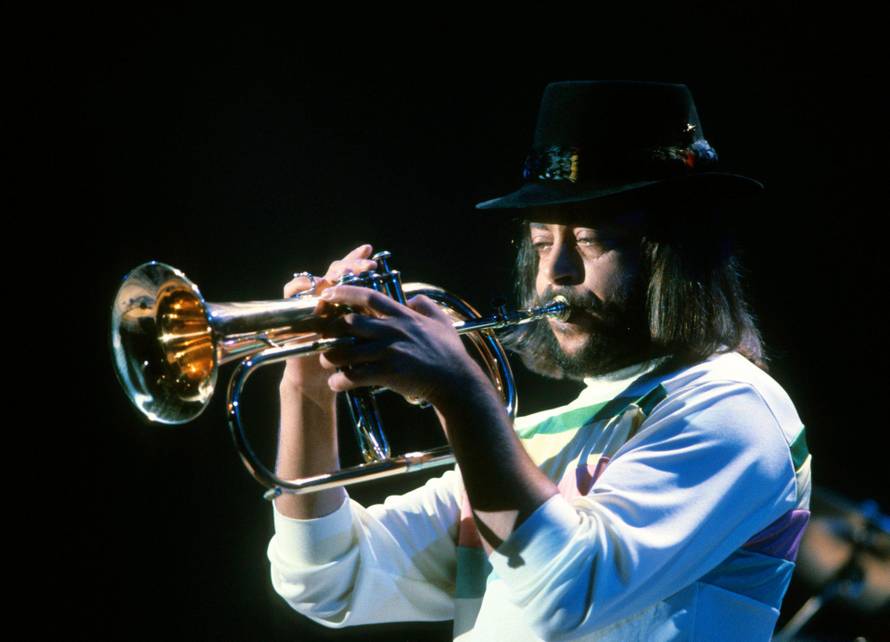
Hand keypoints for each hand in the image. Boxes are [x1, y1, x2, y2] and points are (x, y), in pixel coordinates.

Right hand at [281, 243, 378, 398]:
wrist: (319, 383)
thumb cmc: (346, 362)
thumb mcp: (367, 341)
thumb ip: (381, 322)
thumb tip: (410, 304)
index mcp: (347, 303)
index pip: (354, 275)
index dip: (360, 261)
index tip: (372, 255)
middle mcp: (329, 299)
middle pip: (337, 272)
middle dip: (351, 265)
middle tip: (366, 264)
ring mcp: (311, 304)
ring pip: (318, 279)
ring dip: (330, 276)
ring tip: (342, 275)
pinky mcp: (295, 313)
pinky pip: (292, 293)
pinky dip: (299, 286)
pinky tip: (312, 285)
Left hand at [316, 284, 485, 408]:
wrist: (456, 382)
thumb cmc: (449, 352)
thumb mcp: (441, 321)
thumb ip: (425, 305)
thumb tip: (411, 298)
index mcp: (403, 316)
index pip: (369, 296)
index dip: (345, 292)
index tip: (328, 293)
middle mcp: (393, 330)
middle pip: (349, 323)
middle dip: (331, 330)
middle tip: (324, 336)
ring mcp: (390, 352)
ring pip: (346, 351)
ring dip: (330, 357)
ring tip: (327, 363)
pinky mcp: (388, 373)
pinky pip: (355, 376)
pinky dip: (341, 381)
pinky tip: (338, 384)